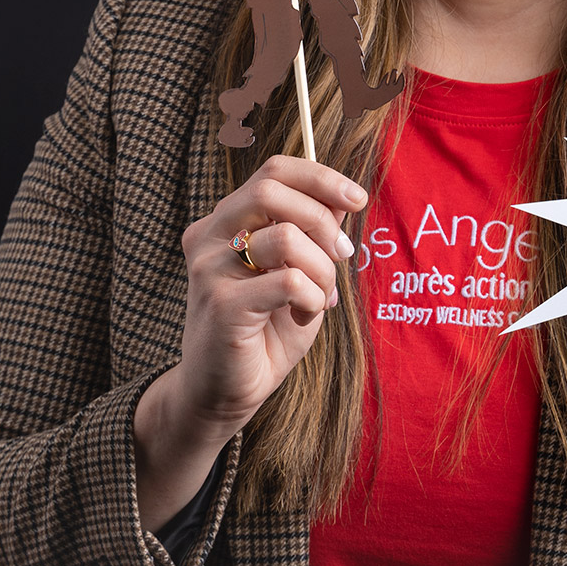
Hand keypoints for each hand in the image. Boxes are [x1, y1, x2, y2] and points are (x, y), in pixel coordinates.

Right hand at [170, 154, 366, 439]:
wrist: (225, 394)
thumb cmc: (265, 330)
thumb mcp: (299, 271)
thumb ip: (313, 233)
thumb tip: (343, 196)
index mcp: (225, 220)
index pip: (272, 171)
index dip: (320, 177)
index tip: (357, 198)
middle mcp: (208, 236)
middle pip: (270, 189)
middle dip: (322, 218)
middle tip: (343, 254)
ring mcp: (209, 269)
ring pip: (287, 237)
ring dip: (322, 268)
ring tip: (320, 296)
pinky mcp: (221, 304)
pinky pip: (289, 280)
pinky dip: (312, 296)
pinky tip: (304, 313)